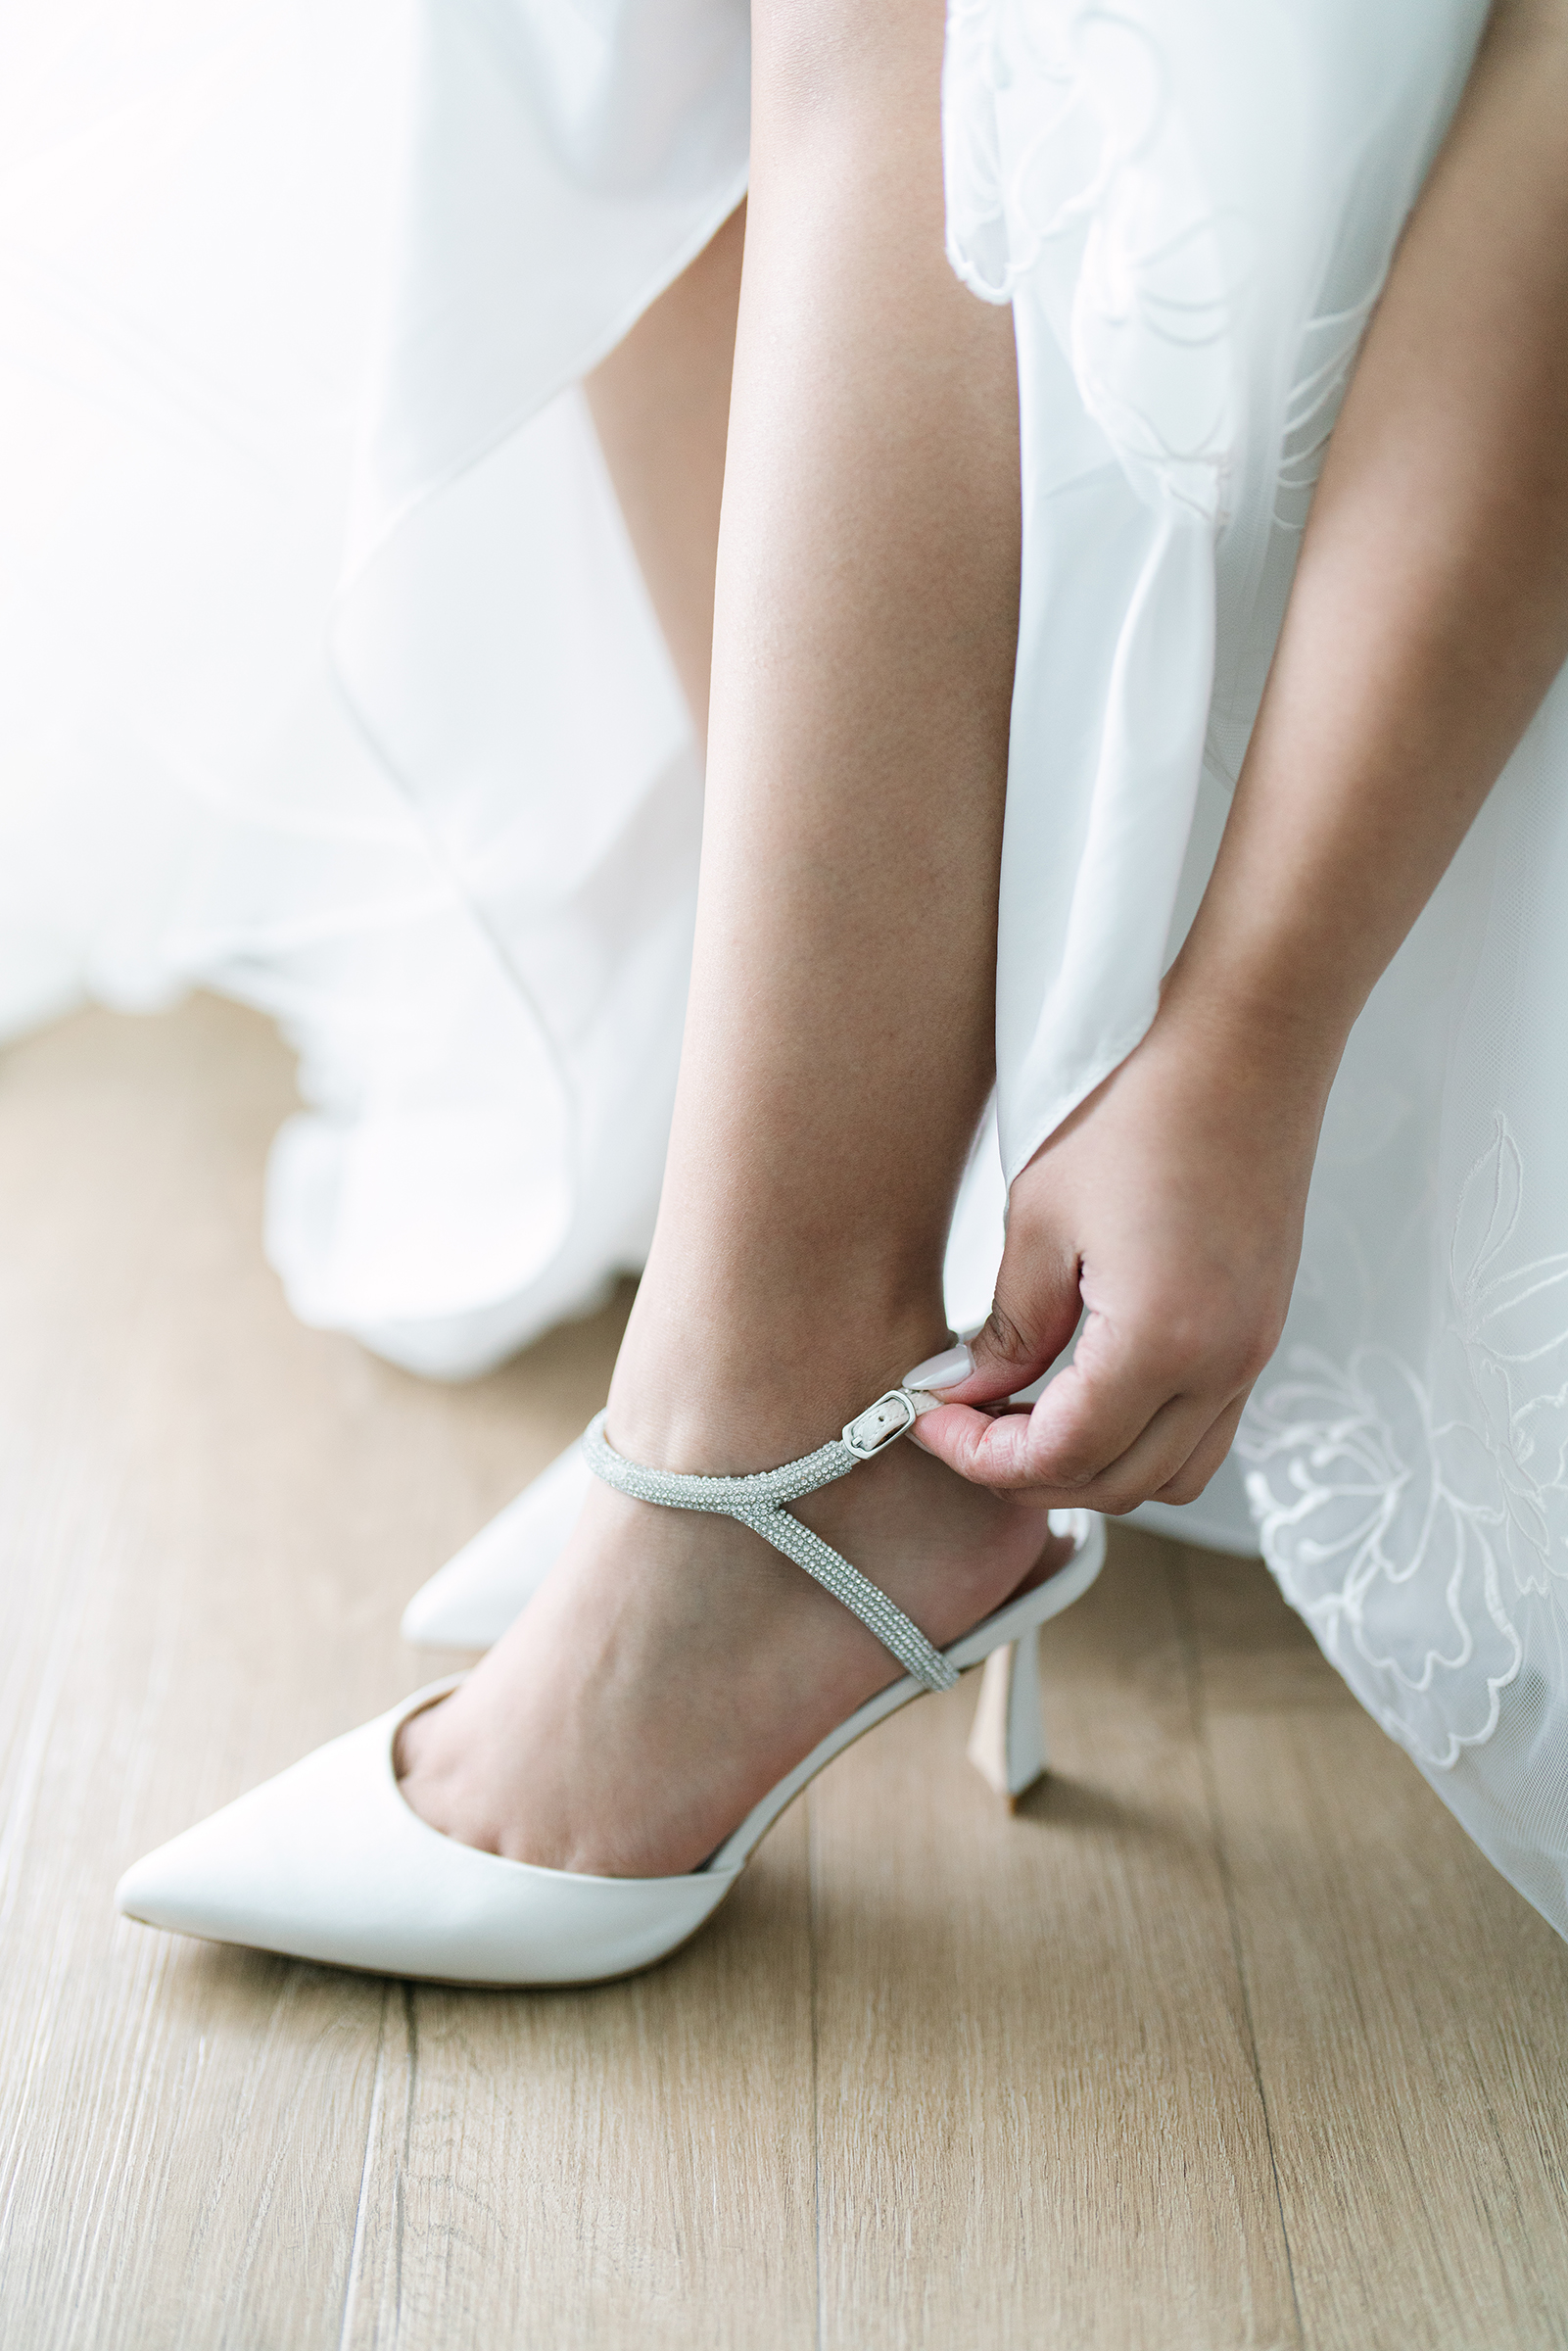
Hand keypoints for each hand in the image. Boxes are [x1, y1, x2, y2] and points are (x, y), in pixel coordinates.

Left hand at [912, 987, 1333, 1512]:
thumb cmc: (1142, 1115)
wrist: (1244, 1053)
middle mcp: (1222, 1367)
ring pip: (1168, 1477)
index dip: (981, 1456)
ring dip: (1090, 1469)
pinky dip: (1139, 1440)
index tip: (927, 1422)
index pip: (1060, 1456)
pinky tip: (1082, 1392)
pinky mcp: (1259, 1338)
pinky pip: (1202, 1434)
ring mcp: (1251, 1358)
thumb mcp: (1042, 1220)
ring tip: (1022, 1416)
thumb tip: (959, 1395)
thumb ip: (1004, 1329)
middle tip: (960, 1426)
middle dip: (1026, 1473)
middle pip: (1115, 1486)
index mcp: (1162, 1342)